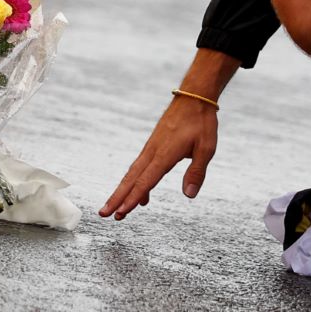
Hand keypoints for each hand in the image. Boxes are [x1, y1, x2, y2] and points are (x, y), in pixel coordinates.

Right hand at [98, 93, 218, 219]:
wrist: (193, 96)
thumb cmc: (201, 122)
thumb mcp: (206, 148)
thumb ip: (196, 172)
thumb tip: (188, 196)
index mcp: (165, 154)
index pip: (146, 180)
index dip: (133, 198)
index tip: (121, 211)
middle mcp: (153, 152)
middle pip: (131, 179)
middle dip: (117, 198)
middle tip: (104, 214)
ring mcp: (151, 148)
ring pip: (133, 174)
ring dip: (123, 192)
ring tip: (115, 210)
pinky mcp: (153, 146)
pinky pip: (140, 167)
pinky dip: (136, 183)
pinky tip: (142, 196)